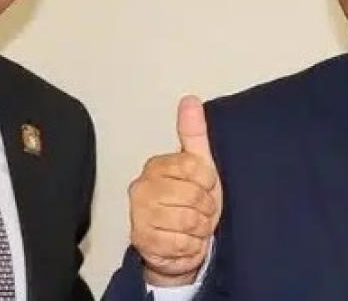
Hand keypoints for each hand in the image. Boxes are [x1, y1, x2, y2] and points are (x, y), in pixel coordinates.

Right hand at [129, 95, 221, 285]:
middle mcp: (142, 187)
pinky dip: (190, 247)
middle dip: (205, 208)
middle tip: (199, 211)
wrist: (179, 247)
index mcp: (156, 166)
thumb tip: (190, 100)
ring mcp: (139, 214)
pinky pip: (181, 243)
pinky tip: (184, 241)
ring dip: (199, 229)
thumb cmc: (190, 204)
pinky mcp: (142, 241)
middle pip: (193, 195)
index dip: (208, 182)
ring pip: (188, 220)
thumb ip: (194, 133)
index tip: (205, 187)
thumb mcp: (199, 167)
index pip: (196, 167)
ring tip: (192, 227)